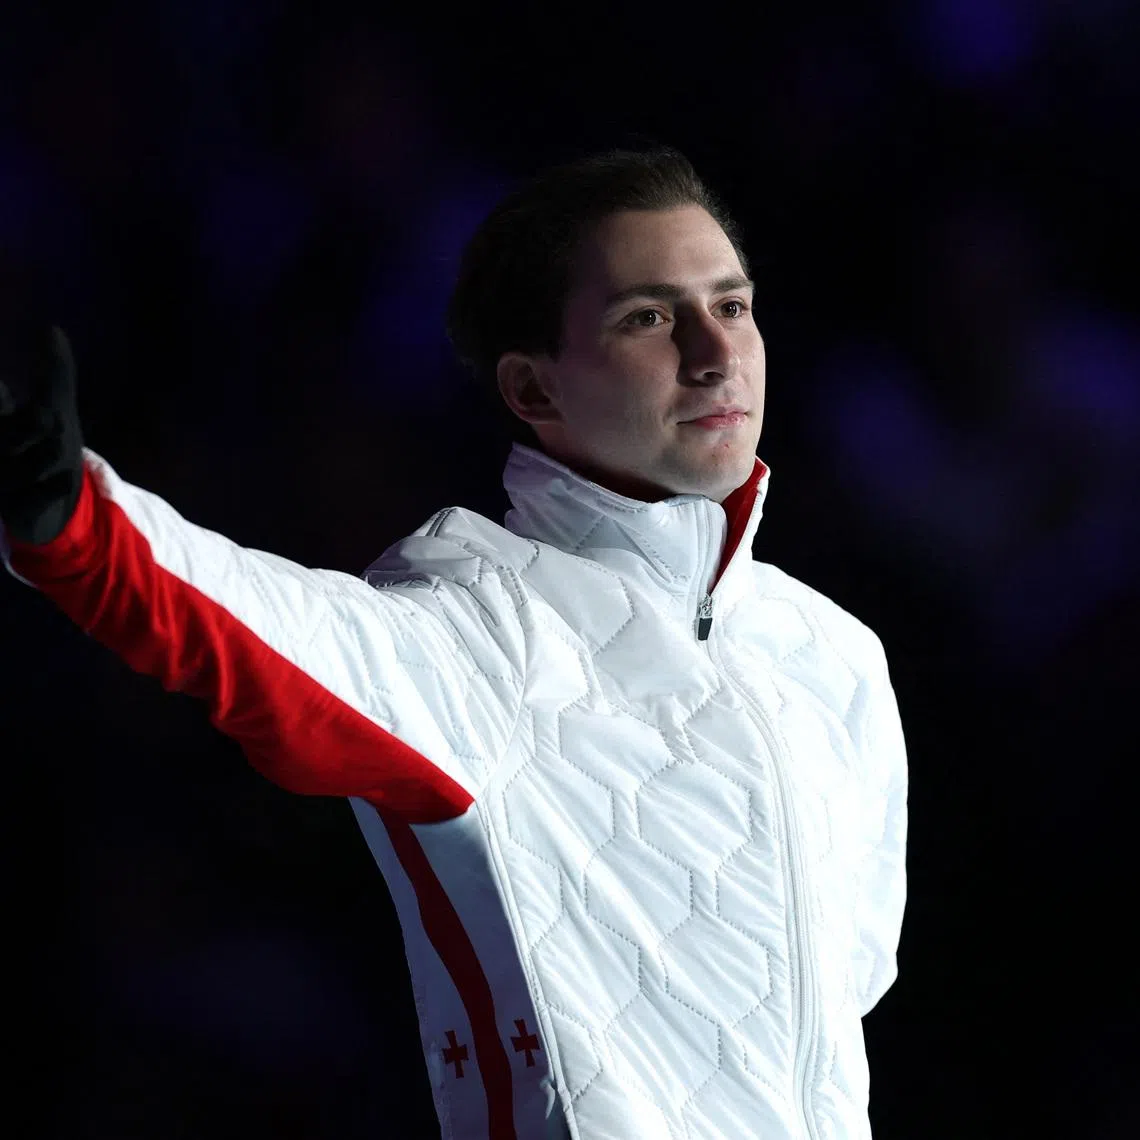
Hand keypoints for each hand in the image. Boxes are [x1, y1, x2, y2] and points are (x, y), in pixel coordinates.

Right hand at [0, 325, 84, 544]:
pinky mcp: (19, 512)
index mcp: (3, 422)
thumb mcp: (55, 407)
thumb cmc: (49, 447)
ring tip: (56, 449)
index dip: (3, 398)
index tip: (17, 398)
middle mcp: (0, 451)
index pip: (1, 402)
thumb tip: (51, 328)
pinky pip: (33, 499)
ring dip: (46, 456)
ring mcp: (4, 483)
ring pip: (28, 463)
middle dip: (36, 424)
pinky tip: (64, 479)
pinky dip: (50, 488)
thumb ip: (54, 371)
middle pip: (19, 430)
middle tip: (49, 420)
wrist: (57, 506)